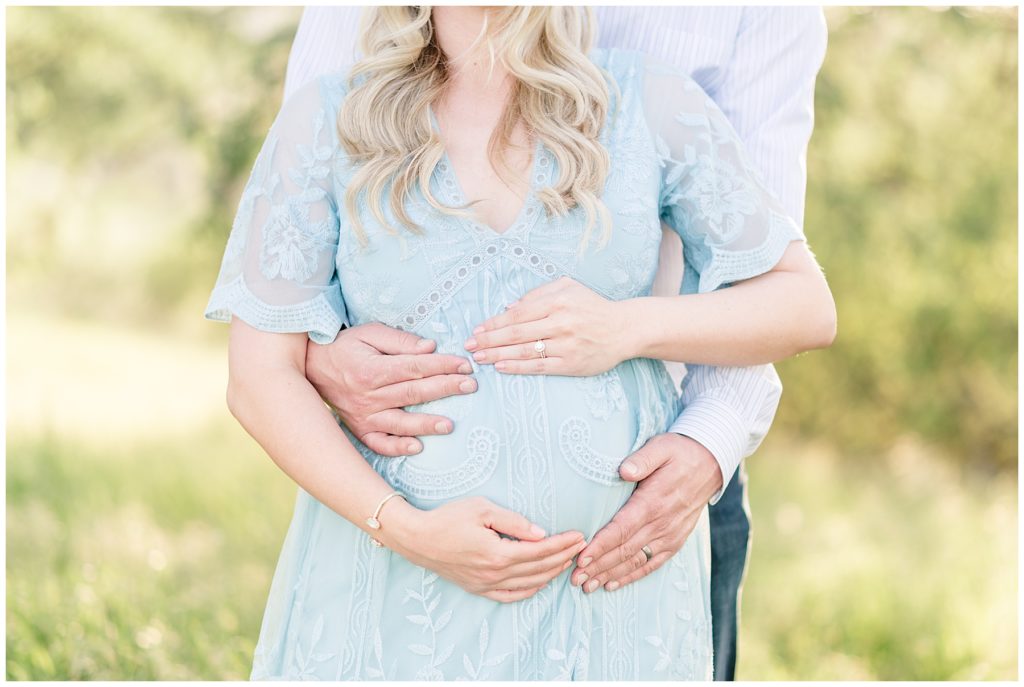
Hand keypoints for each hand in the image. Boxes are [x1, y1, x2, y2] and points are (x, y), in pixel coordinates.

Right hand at [305, 322, 477, 455]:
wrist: (311, 367)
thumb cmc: (345, 347)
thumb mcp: (369, 333)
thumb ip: (400, 341)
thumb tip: (429, 348)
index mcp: (373, 369)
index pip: (415, 368)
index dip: (442, 365)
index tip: (464, 365)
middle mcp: (369, 395)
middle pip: (414, 393)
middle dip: (445, 389)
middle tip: (470, 387)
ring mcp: (364, 415)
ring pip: (400, 422)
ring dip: (426, 424)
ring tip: (450, 425)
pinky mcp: (360, 429)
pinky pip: (379, 443)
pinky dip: (397, 447)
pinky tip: (417, 447)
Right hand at [384, 496, 586, 602]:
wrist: (417, 538)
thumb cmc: (448, 518)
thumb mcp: (482, 509)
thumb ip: (514, 522)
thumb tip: (541, 534)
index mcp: (498, 553)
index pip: (540, 551)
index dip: (563, 544)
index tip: (579, 536)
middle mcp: (495, 574)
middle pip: (539, 569)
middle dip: (563, 557)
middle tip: (581, 547)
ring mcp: (486, 585)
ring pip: (528, 584)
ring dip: (551, 574)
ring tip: (566, 562)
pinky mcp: (478, 589)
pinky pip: (510, 596)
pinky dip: (530, 590)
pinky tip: (540, 583)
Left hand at [464, 276, 633, 375]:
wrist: (624, 329)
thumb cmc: (592, 306)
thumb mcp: (568, 288)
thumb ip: (538, 294)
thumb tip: (509, 307)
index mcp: (558, 301)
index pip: (518, 313)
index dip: (494, 323)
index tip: (477, 330)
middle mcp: (561, 323)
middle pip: (516, 333)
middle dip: (489, 340)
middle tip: (469, 346)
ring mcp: (566, 345)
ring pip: (525, 351)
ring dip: (498, 355)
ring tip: (479, 358)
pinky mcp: (571, 364)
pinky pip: (539, 366)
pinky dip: (518, 367)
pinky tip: (501, 367)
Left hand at [570, 433, 722, 592]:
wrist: (710, 464)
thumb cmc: (679, 452)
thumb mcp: (661, 447)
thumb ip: (642, 459)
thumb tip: (624, 470)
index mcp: (653, 502)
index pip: (621, 529)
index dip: (600, 546)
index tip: (581, 559)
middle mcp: (661, 524)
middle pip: (624, 551)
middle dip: (597, 567)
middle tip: (574, 579)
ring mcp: (669, 535)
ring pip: (635, 561)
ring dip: (610, 575)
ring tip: (587, 587)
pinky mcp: (674, 542)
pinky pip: (651, 564)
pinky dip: (631, 576)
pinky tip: (612, 584)